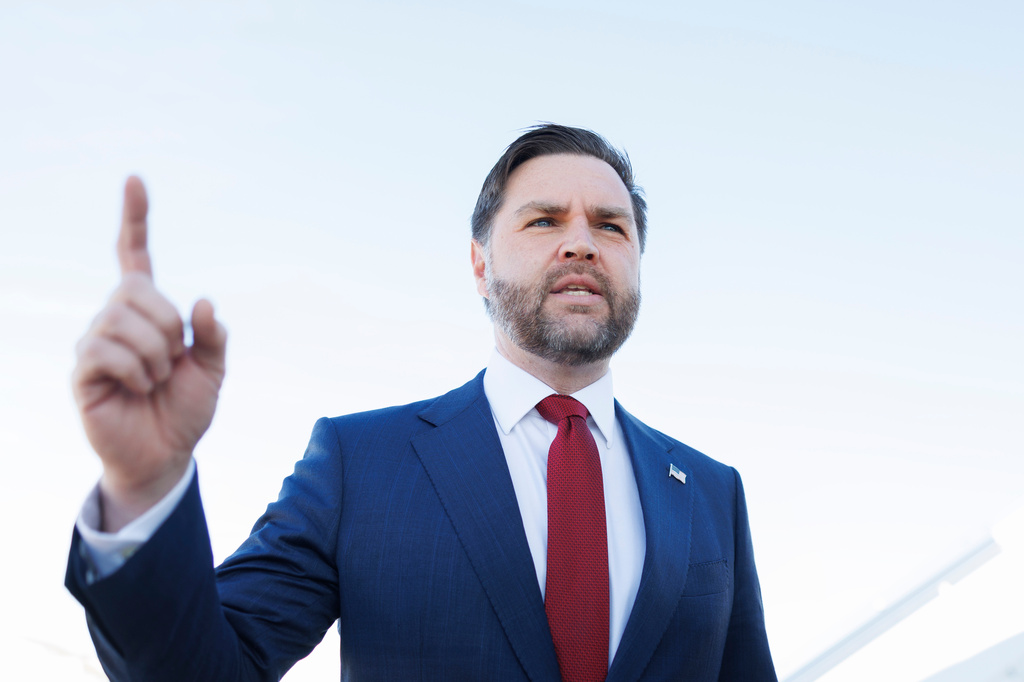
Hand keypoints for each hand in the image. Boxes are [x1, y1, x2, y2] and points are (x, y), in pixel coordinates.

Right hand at [72, 177, 226, 531]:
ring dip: (155, 355)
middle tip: (172, 361)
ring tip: (156, 379)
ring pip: (124, 321)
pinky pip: (108, 351)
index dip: (134, 219)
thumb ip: (213, 335)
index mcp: (147, 309)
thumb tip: (202, 301)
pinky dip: (138, 371)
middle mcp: (115, 316)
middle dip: (168, 327)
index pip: (134, 255)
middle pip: (138, 291)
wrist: (166, 453)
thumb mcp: (213, 369)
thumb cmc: (186, 408)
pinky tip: (140, 388)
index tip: (135, 180)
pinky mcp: (83, 369)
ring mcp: (95, 340)